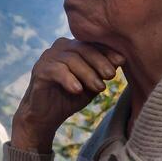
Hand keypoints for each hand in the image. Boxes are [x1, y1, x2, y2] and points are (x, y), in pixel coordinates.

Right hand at [10, 38, 124, 151]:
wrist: (46, 116)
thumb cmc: (71, 97)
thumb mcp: (92, 84)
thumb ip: (102, 72)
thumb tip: (121, 59)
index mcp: (74, 46)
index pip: (92, 44)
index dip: (107, 51)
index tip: (122, 61)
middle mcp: (60, 47)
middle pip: (83, 48)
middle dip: (99, 61)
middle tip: (111, 75)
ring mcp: (48, 57)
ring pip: (72, 59)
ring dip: (88, 74)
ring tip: (99, 88)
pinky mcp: (40, 70)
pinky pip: (56, 71)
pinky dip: (69, 80)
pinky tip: (78, 90)